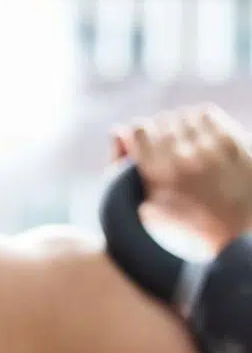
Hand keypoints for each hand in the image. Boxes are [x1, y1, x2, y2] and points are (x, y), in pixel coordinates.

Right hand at [111, 105, 251, 248]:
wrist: (232, 238)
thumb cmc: (180, 224)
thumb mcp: (140, 203)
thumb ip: (120, 165)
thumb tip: (118, 129)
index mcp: (156, 177)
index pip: (139, 129)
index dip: (140, 136)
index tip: (144, 146)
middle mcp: (183, 161)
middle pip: (162, 120)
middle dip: (161, 133)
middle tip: (168, 151)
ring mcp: (212, 151)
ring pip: (184, 115)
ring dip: (181, 127)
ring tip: (186, 147)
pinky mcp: (235, 144)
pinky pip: (207, 114)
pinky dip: (202, 122)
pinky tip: (202, 140)